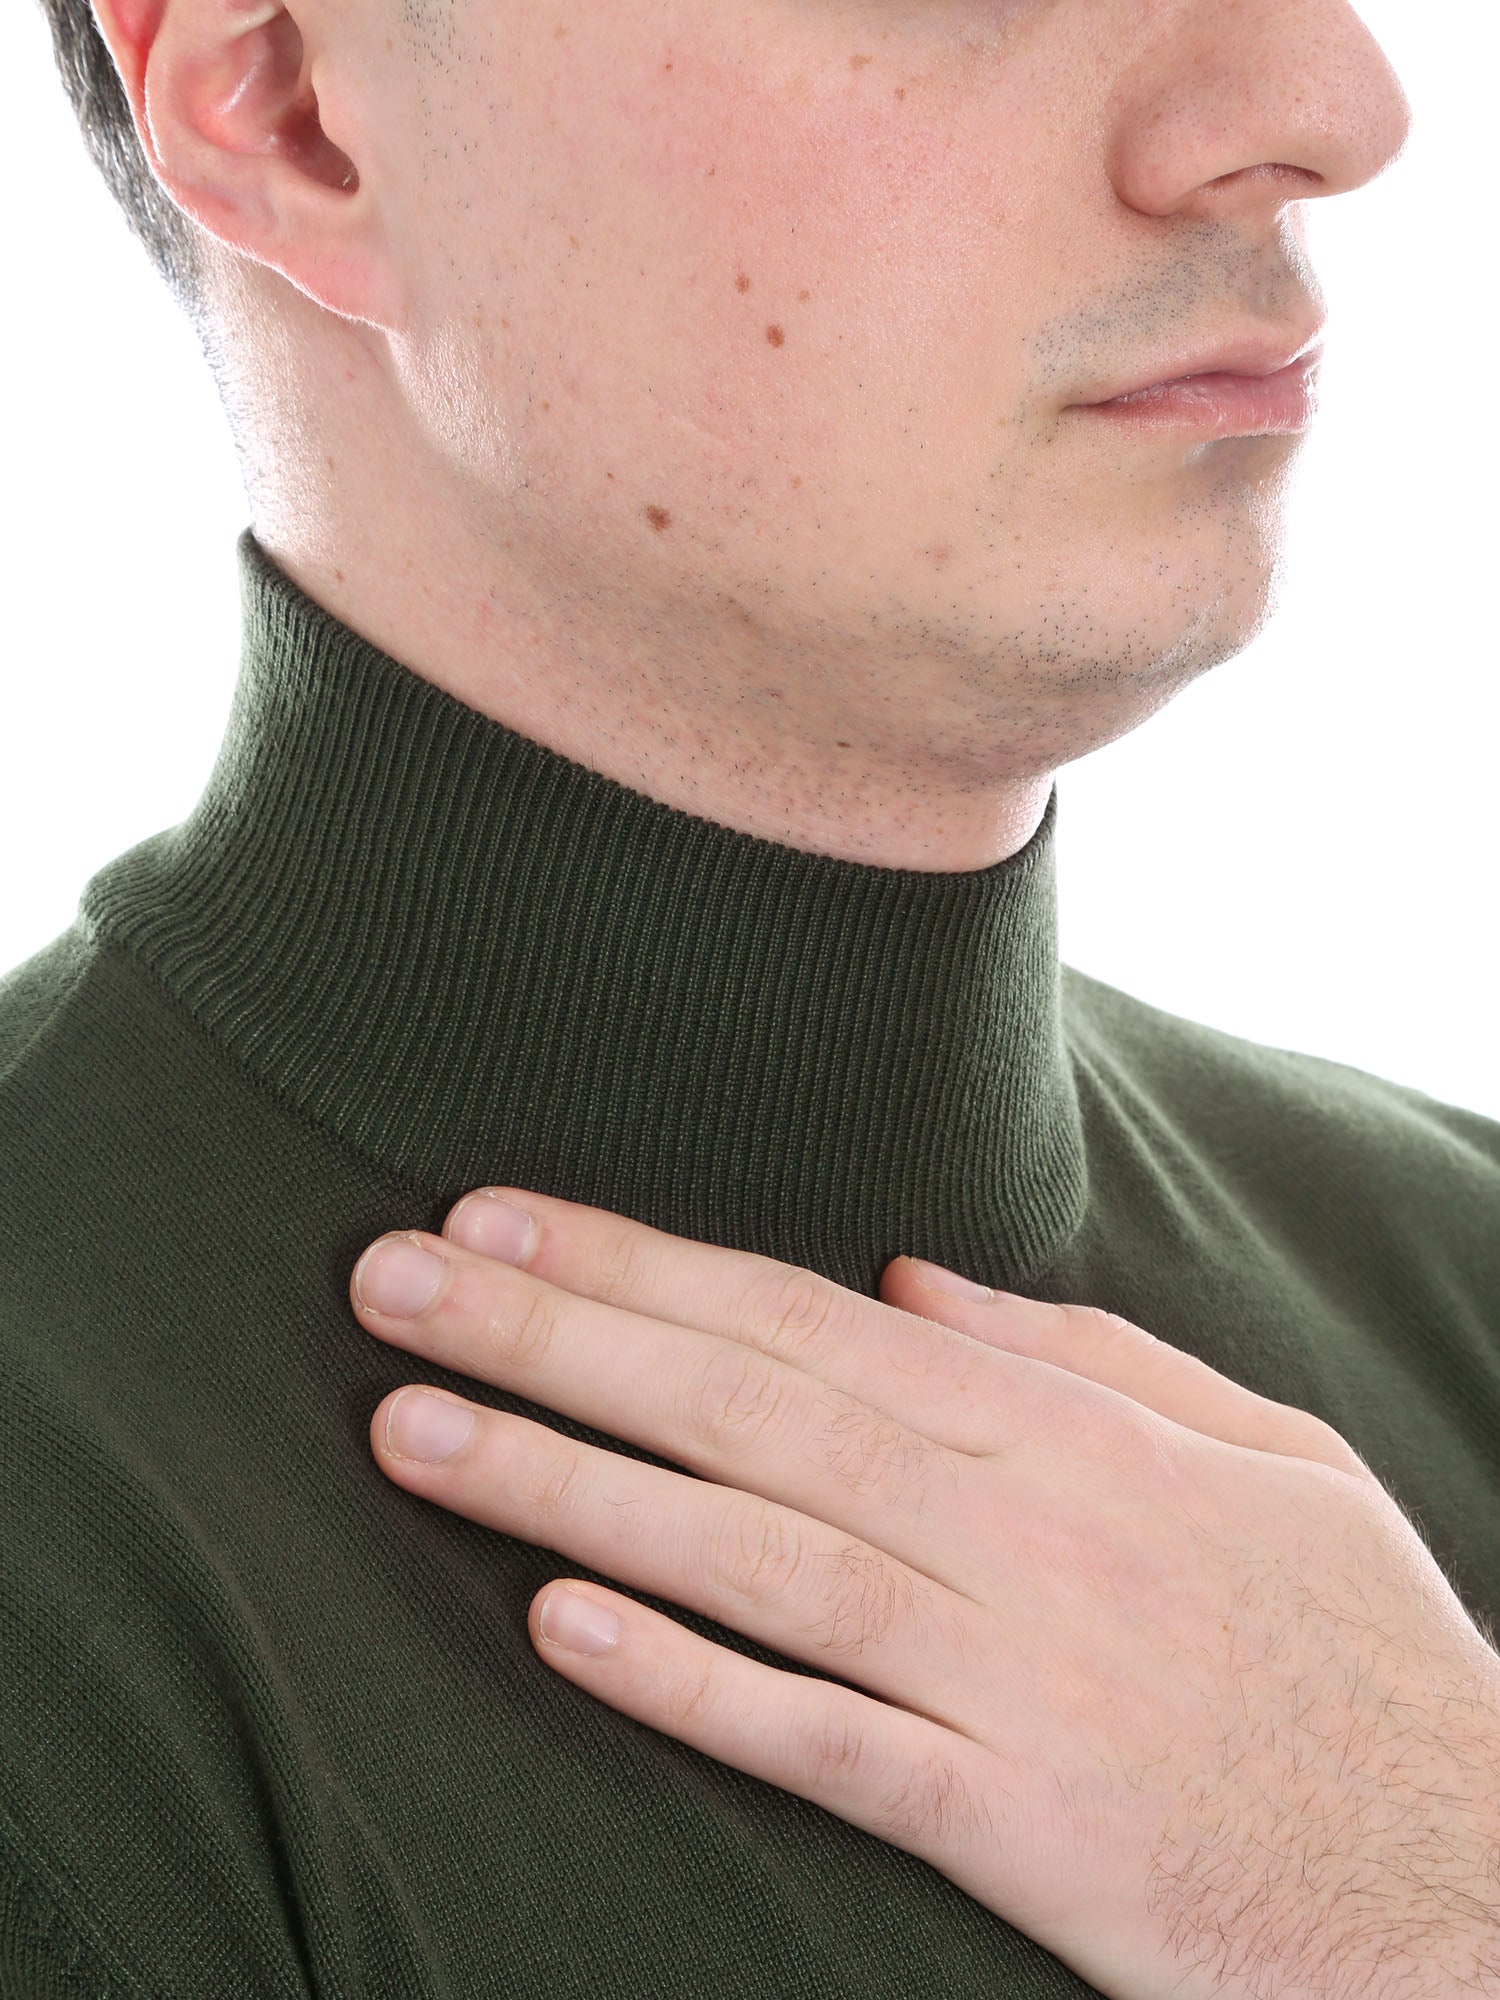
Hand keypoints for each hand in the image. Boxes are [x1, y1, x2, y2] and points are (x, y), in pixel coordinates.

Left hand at [349, 1189, 1499, 1999]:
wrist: (1473, 1871)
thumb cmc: (1353, 1648)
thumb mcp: (1259, 1447)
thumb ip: (1079, 1352)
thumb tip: (907, 1278)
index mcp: (1063, 1427)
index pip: (800, 1319)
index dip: (636, 1265)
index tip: (499, 1216)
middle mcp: (1017, 1524)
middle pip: (744, 1406)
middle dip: (556, 1332)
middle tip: (394, 1278)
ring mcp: (1012, 1670)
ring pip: (750, 1549)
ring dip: (566, 1482)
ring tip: (410, 1431)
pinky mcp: (1016, 1821)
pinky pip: (823, 1738)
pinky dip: (688, 1679)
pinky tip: (558, 1624)